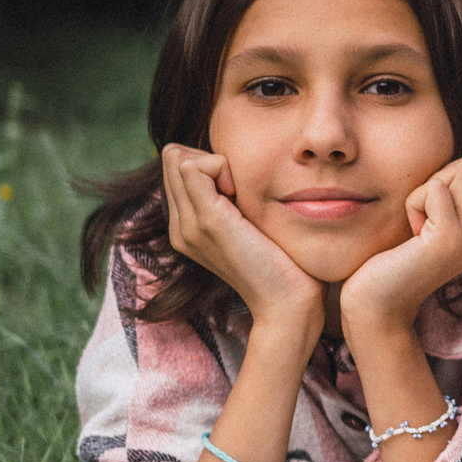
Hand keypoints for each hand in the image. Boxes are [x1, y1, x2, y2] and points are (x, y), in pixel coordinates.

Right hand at [161, 145, 322, 335]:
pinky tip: (243, 194)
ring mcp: (188, 225)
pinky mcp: (207, 221)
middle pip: (173, 158)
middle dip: (210, 160)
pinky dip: (222, 166)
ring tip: (242, 195)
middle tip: (241, 190)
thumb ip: (233, 199)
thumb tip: (233, 165)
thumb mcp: (250, 223)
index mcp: (187, 227)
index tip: (240, 190)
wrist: (287, 303)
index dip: (210, 164)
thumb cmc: (283, 261)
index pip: (177, 166)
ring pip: (178, 158)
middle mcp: (179, 226)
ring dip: (216, 163)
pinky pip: (193, 166)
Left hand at [337, 151, 461, 335]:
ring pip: (460, 170)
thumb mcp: (435, 218)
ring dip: (426, 191)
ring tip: (418, 227)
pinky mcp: (452, 240)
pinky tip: (411, 235)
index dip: (449, 174)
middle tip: (424, 219)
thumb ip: (456, 192)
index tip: (432, 211)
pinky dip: (414, 204)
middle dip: (440, 179)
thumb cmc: (396, 255)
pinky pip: (436, 189)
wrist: (378, 304)